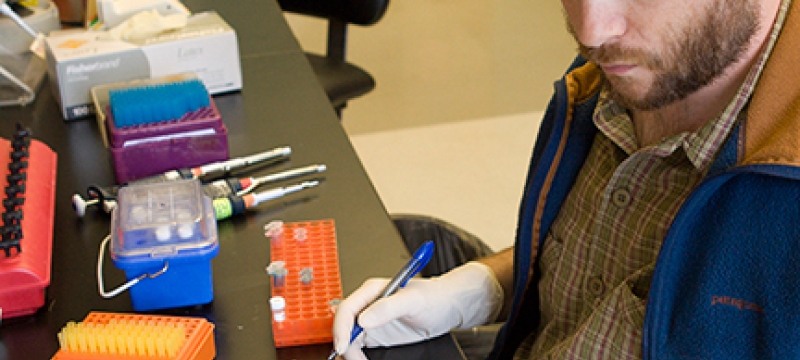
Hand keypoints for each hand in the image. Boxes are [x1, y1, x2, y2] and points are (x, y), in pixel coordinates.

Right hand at [332, 262, 502, 359]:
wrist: (448, 307)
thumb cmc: (434, 297)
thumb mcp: (413, 301)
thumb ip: (387, 308)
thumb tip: (364, 319)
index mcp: (372, 290)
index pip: (347, 309)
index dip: (341, 328)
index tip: (343, 346)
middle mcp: (368, 304)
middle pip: (345, 326)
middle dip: (345, 345)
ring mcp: (371, 320)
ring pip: (350, 338)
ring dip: (351, 352)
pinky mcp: (377, 333)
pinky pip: (359, 345)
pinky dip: (357, 355)